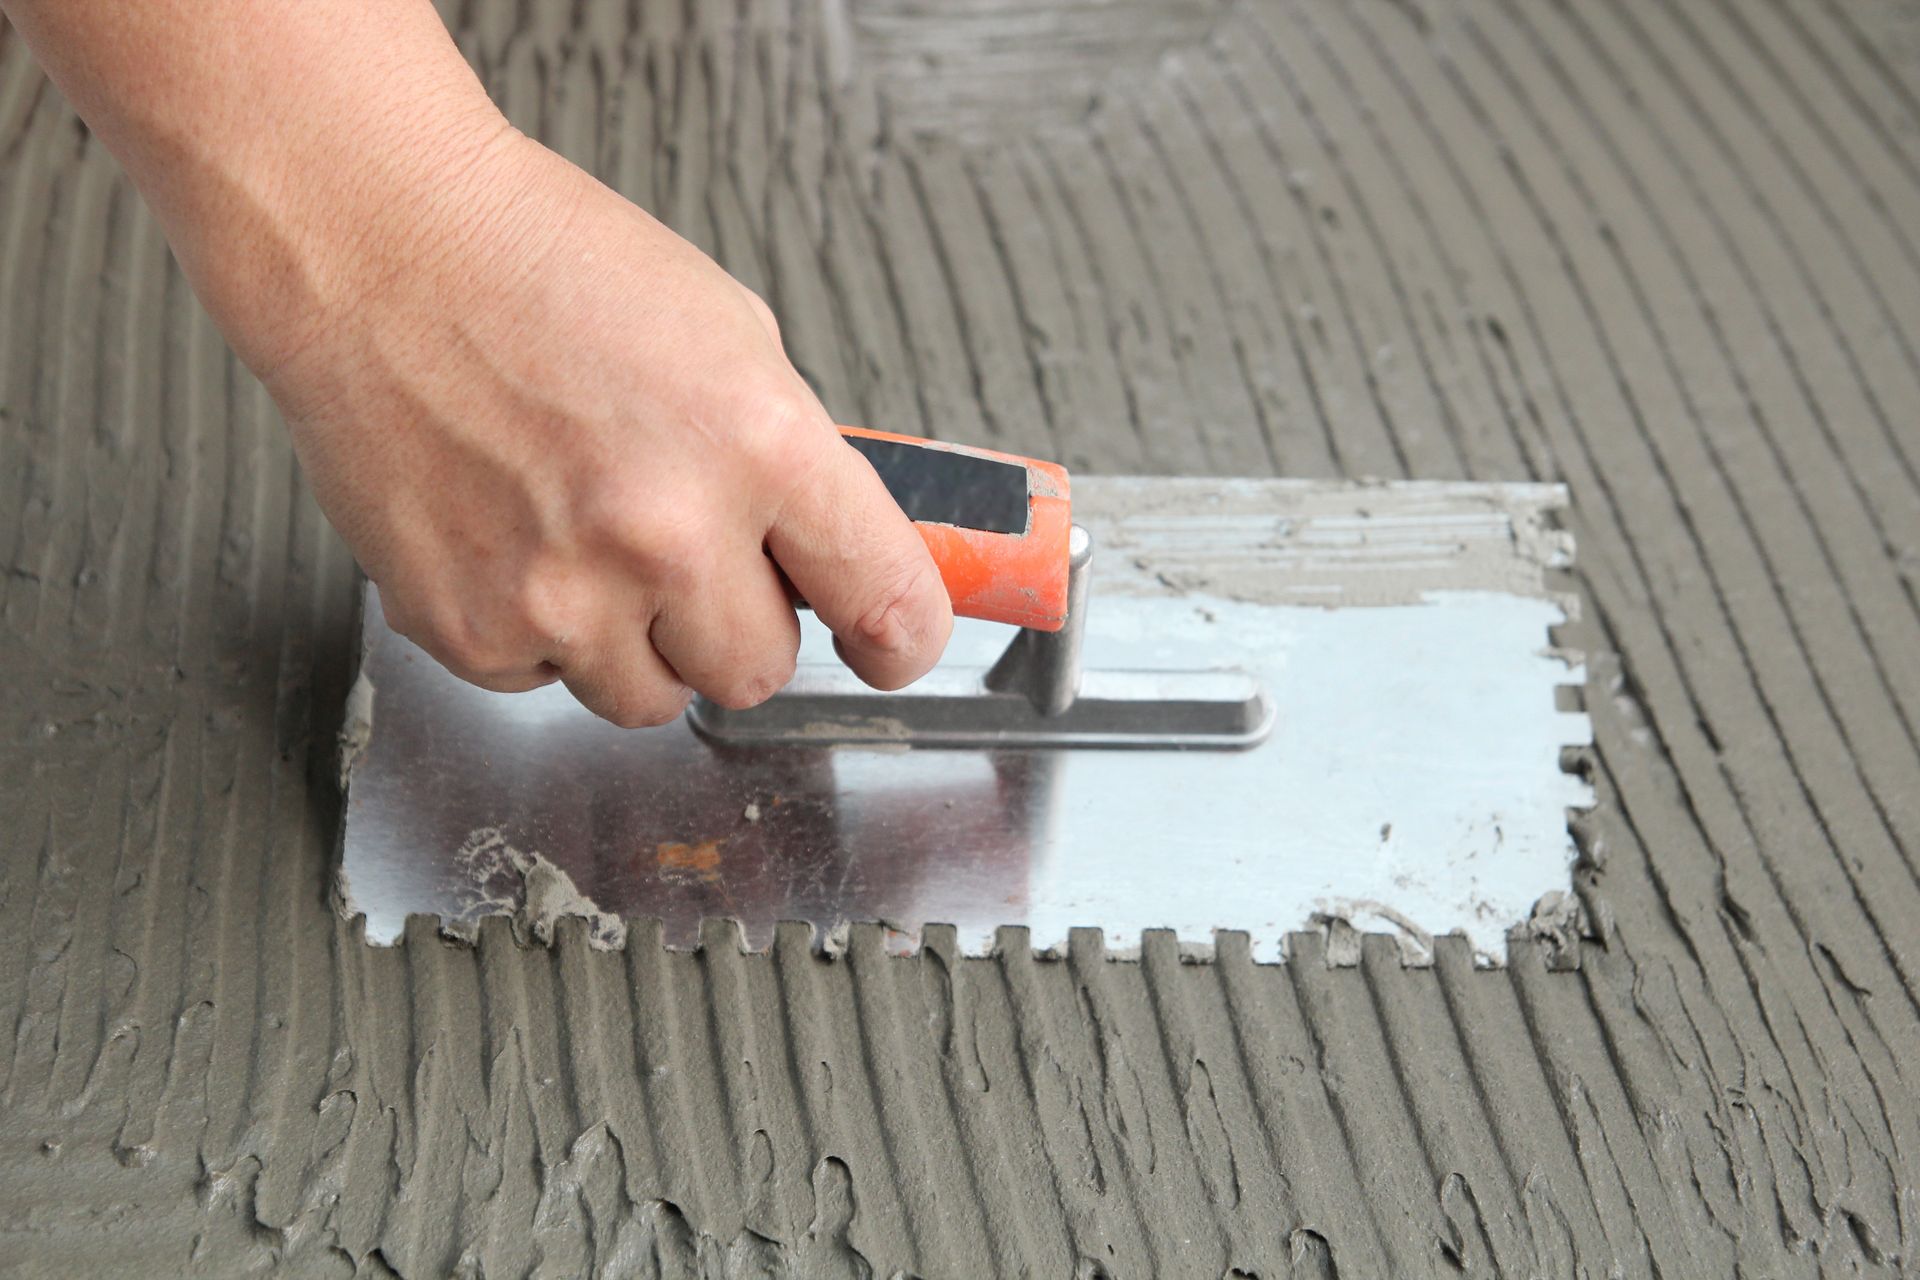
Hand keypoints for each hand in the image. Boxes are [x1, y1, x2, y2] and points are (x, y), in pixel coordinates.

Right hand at [239, 124, 953, 726]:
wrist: (380, 244)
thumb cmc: (547, 267)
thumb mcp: (730, 335)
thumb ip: (790, 462)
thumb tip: (834, 554)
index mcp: (759, 445)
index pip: (886, 599)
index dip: (901, 639)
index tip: (892, 650)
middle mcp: (667, 534)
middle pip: (759, 672)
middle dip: (739, 627)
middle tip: (692, 557)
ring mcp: (562, 595)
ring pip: (653, 699)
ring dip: (640, 643)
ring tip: (589, 539)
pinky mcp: (469, 630)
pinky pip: (544, 682)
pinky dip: (541, 632)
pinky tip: (514, 537)